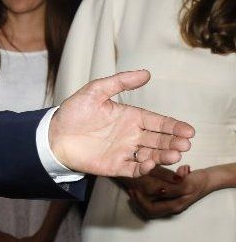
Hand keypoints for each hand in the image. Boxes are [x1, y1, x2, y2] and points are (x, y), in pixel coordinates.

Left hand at [49, 70, 193, 177]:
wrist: (52, 135)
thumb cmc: (73, 112)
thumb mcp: (95, 91)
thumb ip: (120, 82)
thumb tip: (146, 73)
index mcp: (131, 117)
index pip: (158, 122)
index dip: (174, 126)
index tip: (189, 131)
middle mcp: (131, 135)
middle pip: (159, 140)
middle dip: (174, 142)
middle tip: (185, 144)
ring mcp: (124, 151)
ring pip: (151, 155)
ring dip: (163, 156)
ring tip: (174, 155)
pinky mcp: (115, 166)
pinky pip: (133, 169)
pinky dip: (143, 168)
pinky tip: (149, 163)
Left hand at [127, 165, 211, 218]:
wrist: (208, 180)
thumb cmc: (197, 180)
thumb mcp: (186, 182)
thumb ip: (174, 187)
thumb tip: (161, 191)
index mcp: (175, 205)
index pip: (151, 209)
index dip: (140, 201)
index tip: (134, 189)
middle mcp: (172, 208)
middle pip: (149, 212)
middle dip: (137, 202)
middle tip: (130, 190)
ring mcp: (171, 205)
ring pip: (150, 209)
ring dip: (140, 201)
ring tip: (133, 191)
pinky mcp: (170, 200)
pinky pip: (154, 204)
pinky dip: (145, 199)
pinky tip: (140, 190)